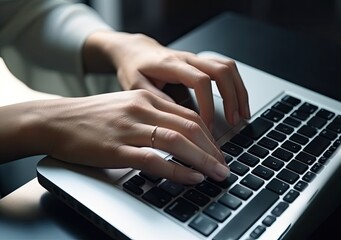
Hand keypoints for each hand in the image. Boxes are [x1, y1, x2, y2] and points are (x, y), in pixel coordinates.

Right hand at [29, 90, 228, 184]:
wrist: (55, 120)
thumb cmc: (91, 116)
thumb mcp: (126, 107)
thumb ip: (152, 116)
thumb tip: (178, 136)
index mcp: (146, 98)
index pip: (189, 116)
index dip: (210, 136)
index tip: (218, 151)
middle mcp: (141, 109)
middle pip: (189, 128)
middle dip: (213, 149)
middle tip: (224, 166)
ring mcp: (129, 129)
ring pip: (177, 141)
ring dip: (202, 159)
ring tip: (217, 173)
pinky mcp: (116, 149)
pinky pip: (154, 159)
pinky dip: (177, 170)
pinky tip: (191, 177)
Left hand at [83, 32, 249, 130]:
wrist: (135, 50)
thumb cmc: (134, 68)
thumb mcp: (136, 86)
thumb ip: (155, 100)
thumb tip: (177, 119)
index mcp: (171, 64)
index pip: (200, 81)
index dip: (208, 104)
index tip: (208, 125)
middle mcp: (187, 59)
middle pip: (221, 71)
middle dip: (232, 97)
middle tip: (234, 121)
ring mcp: (196, 59)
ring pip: (228, 67)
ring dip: (239, 91)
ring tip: (243, 114)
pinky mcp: (200, 62)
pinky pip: (226, 68)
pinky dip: (236, 85)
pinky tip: (238, 102)